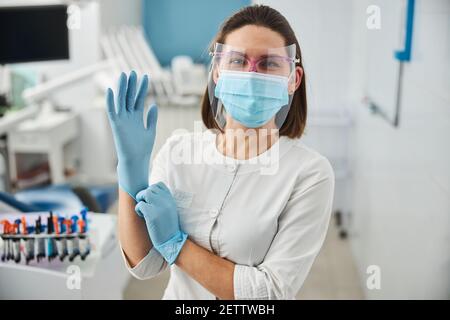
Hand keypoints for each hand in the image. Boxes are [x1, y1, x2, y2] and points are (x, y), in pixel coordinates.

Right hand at [106, 71, 157, 199]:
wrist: (137, 160)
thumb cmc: (143, 148)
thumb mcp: (150, 130)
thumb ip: (151, 118)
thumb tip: (154, 105)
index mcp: (136, 117)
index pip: (138, 98)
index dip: (141, 88)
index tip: (145, 77)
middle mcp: (128, 116)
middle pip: (129, 97)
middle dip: (132, 85)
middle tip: (133, 72)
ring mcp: (122, 120)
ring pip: (121, 100)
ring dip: (122, 88)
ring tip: (124, 75)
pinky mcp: (116, 125)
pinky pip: (112, 111)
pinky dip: (111, 101)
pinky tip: (111, 90)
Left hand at [135, 182, 187, 264]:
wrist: (172, 240)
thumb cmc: (168, 227)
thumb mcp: (170, 210)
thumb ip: (163, 201)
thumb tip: (150, 194)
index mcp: (170, 199)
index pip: (159, 185)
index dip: (152, 190)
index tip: (151, 199)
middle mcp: (166, 201)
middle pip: (150, 188)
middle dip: (144, 195)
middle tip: (145, 205)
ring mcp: (159, 207)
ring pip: (145, 193)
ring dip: (141, 200)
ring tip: (143, 209)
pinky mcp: (152, 214)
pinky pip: (140, 205)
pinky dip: (138, 209)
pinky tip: (142, 216)